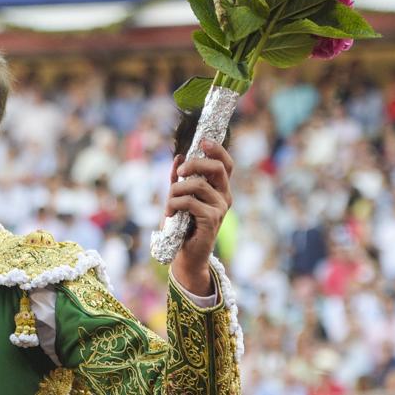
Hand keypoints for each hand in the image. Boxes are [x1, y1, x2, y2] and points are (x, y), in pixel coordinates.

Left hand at [164, 140, 233, 295]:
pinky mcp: (212, 220)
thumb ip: (179, 178)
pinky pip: (191, 202)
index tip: (203, 141)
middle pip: (217, 168)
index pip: (226, 163)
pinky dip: (175, 204)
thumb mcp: (178, 196)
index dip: (217, 149)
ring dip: (177, 190)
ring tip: (168, 202)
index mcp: (219, 188)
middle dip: (195, 164)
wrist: (186, 254)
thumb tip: (178, 156)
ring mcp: (220, 208)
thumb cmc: (183, 224)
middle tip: (178, 174)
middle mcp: (224, 196)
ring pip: (199, 184)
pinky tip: (170, 213)